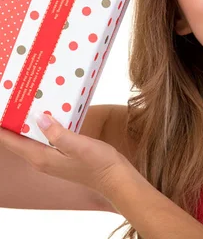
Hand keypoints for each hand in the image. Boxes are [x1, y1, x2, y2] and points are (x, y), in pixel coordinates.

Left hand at [0, 113, 129, 196]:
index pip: (10, 141)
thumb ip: (57, 133)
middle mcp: (40, 160)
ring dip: (24, 124)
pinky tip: (47, 115)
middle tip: (14, 100)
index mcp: (41, 158)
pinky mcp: (59, 156)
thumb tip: (38, 117)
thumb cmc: (98, 163)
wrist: (115, 178)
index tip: (1, 108)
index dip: (1, 126)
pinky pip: (42, 139)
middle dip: (11, 121)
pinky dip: (39, 127)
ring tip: (24, 104)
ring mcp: (49, 159)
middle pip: (16, 140)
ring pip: (29, 139)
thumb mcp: (79, 145)